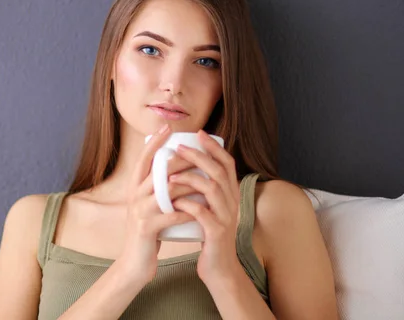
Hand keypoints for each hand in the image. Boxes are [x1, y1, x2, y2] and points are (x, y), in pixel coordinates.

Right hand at [115, 124, 197, 285]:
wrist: (134, 262)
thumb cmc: (148, 230)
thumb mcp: (148, 205)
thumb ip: (156, 188)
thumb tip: (174, 166)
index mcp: (134, 187)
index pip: (143, 158)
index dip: (155, 141)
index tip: (168, 126)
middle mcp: (134, 195)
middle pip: (158, 170)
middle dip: (180, 160)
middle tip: (198, 153)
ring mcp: (139, 211)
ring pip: (167, 190)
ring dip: (189, 183)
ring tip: (206, 179)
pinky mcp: (147, 227)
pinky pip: (171, 214)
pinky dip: (188, 210)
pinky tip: (201, 207)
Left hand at [168, 129, 242, 284]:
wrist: (219, 268)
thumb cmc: (209, 235)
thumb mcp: (212, 209)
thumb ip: (205, 191)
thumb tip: (187, 166)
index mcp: (231, 194)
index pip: (228, 163)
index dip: (214, 147)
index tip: (199, 133)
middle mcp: (233, 203)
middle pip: (219, 171)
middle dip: (199, 156)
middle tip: (179, 147)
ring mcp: (226, 217)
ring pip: (212, 189)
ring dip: (190, 178)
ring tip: (170, 175)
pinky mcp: (217, 233)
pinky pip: (202, 213)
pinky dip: (187, 204)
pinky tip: (174, 200)